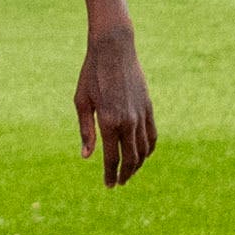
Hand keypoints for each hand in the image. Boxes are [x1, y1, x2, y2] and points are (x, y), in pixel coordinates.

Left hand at [74, 23, 155, 187]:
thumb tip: (87, 157)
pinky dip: (149, 149)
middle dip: (125, 174)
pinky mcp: (148, 107)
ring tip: (129, 172)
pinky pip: (152, 135)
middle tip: (119, 183)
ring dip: (137, 165)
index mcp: (108, 122)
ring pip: (144, 149)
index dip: (110, 175)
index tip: (109, 185)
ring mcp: (141, 114)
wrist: (114, 49)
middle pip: (130, 158)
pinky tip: (142, 154)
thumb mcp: (82, 101)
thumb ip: (86, 131)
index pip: (112, 158)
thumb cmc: (92, 74)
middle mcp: (128, 121)